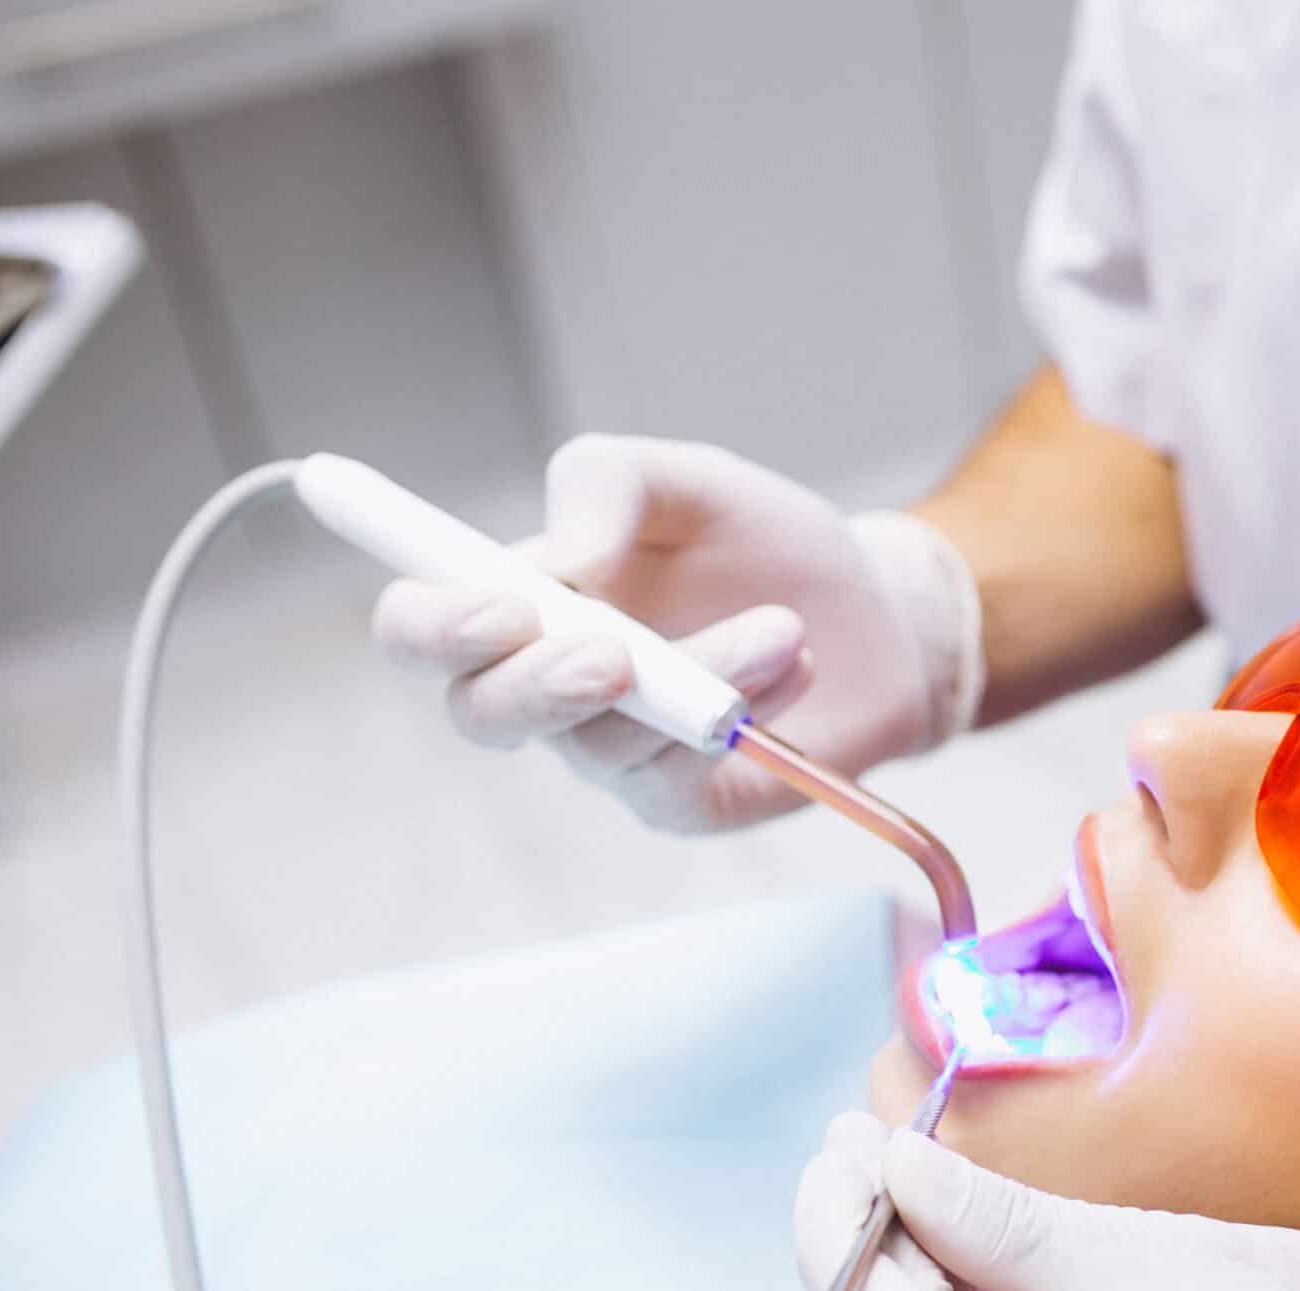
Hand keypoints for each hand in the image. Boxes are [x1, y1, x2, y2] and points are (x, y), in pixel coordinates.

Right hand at [372, 435, 981, 830]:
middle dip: (538, 688)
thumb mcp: (687, 481)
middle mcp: (546, 686)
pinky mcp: (678, 800)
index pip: (422, 629)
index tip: (506, 606)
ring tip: (784, 628)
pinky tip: (796, 664)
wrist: (877, 612)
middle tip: (615, 656)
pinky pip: (674, 774)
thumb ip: (605, 488)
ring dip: (696, 676)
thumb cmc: (763, 544)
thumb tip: (559, 564)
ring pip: (602, 741)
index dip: (433, 626)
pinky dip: (738, 709)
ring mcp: (610, 752)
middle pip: (479, 715)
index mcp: (523, 600)